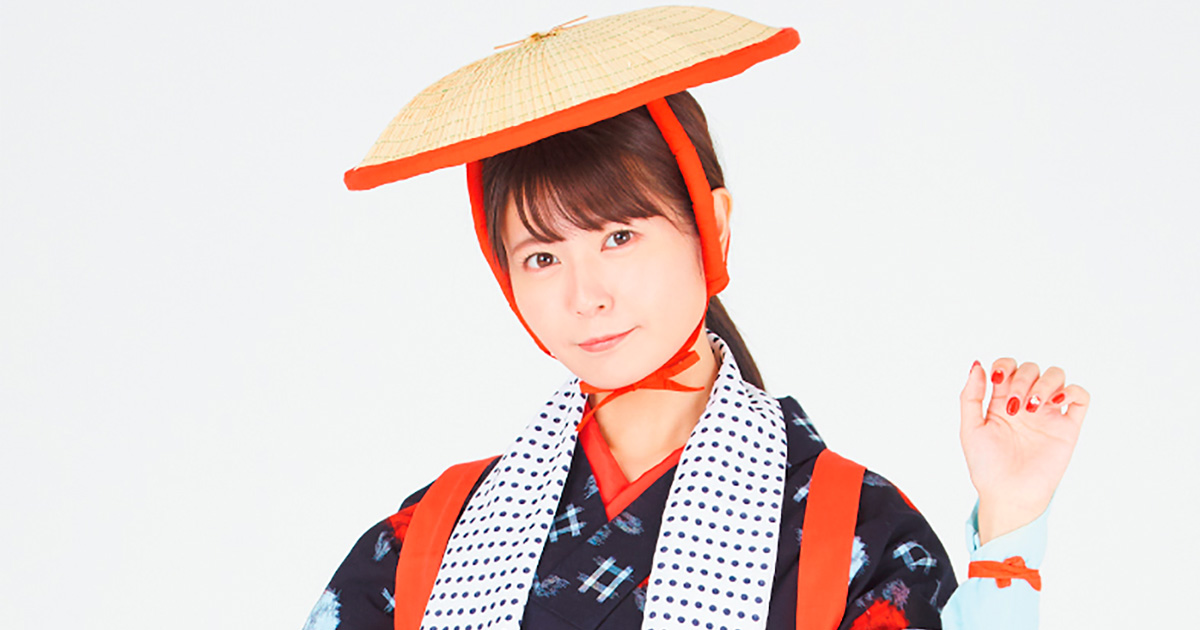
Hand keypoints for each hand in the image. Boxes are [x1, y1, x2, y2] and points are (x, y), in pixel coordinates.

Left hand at [959, 359, 1089, 543]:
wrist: (1008, 494)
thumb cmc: (987, 466)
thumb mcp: (970, 428)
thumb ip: (971, 397)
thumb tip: (977, 365)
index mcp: (1002, 402)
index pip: (1008, 367)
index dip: (1004, 365)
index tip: (997, 380)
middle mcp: (1026, 404)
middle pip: (1032, 369)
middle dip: (1023, 379)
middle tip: (1015, 406)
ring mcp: (1048, 415)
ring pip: (1057, 377)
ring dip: (1045, 383)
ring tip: (1032, 406)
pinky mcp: (1067, 428)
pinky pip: (1080, 397)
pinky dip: (1072, 391)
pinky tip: (1056, 402)